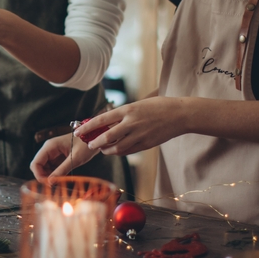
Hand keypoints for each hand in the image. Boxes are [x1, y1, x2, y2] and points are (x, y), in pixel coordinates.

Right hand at [30, 133, 98, 182]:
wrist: (94, 138)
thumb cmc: (85, 144)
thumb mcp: (75, 158)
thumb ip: (62, 170)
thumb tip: (50, 182)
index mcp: (50, 146)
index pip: (36, 163)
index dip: (38, 175)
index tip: (46, 184)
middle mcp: (49, 149)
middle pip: (38, 166)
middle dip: (43, 177)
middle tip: (53, 185)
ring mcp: (53, 153)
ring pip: (44, 168)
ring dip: (49, 176)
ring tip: (58, 182)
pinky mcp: (58, 157)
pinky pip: (51, 168)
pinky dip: (54, 174)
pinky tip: (61, 178)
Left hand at [74, 97, 189, 156]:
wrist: (179, 114)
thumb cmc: (159, 106)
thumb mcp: (139, 105)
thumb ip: (124, 114)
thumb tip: (109, 123)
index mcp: (128, 110)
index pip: (102, 119)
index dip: (88, 127)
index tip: (78, 132)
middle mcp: (132, 123)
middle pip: (107, 137)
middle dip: (95, 143)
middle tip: (89, 145)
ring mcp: (139, 135)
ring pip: (117, 147)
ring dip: (107, 150)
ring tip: (102, 150)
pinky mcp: (146, 144)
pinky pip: (128, 151)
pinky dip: (120, 152)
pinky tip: (116, 151)